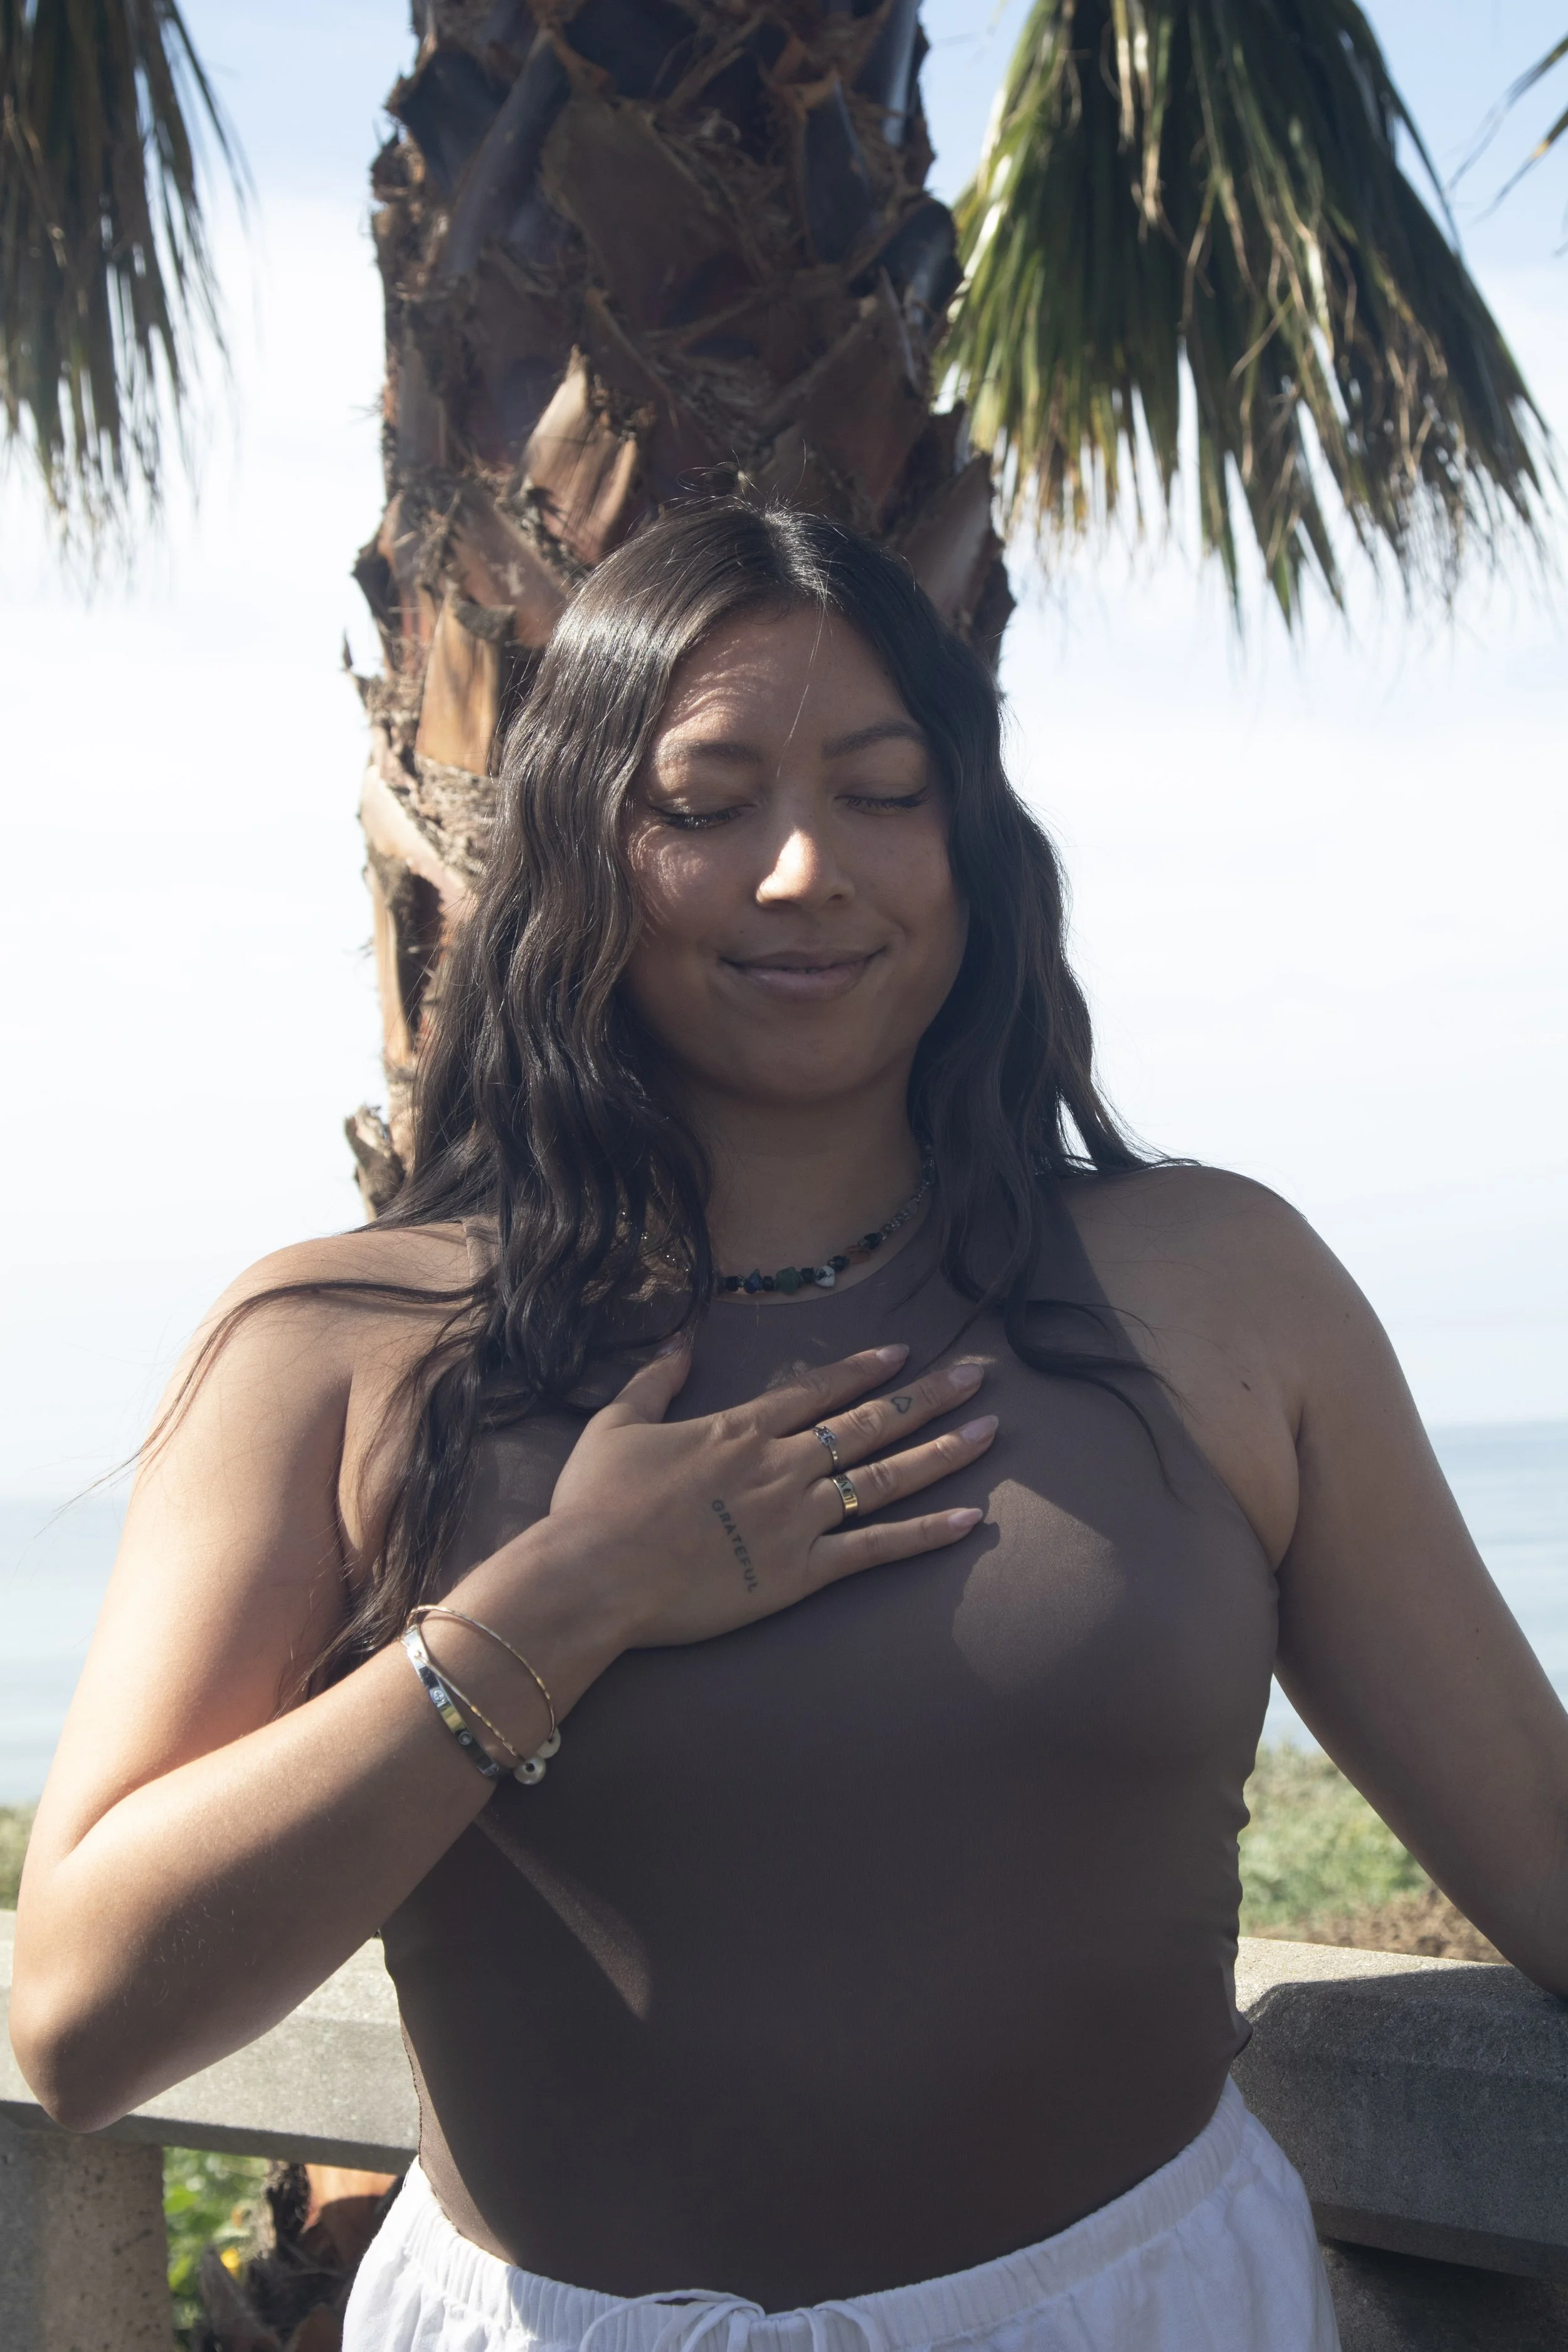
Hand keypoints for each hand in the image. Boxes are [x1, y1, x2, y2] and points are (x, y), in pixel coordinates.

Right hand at [544, 1343, 994, 1650]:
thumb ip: (653, 1381)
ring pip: (885, 1478)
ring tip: (990, 1431)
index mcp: (740, 1430)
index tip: (903, 1354)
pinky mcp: (800, 1573)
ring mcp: (796, 1518)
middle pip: (869, 1423)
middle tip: (977, 1376)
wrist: (593, 1574)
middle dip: (927, 1396)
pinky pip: (875, 1550)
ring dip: (941, 1451)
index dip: (863, 1370)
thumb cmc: (594, 1504)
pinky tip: (970, 1520)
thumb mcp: (614, 1425)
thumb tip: (680, 1342)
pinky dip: (924, 1534)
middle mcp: (781, 1465)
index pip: (817, 1391)